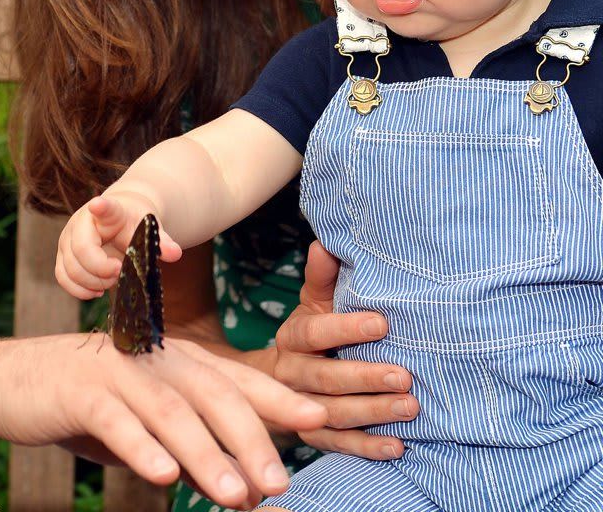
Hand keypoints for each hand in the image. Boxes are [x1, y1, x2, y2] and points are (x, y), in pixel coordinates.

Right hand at [0, 333, 324, 510]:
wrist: (8, 381)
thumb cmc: (85, 403)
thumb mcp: (144, 421)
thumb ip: (189, 445)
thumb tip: (245, 489)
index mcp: (171, 358)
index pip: (232, 377)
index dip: (275, 396)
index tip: (316, 419)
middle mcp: (150, 356)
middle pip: (211, 392)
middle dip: (250, 437)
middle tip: (280, 483)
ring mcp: (115, 369)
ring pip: (171, 410)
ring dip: (206, 454)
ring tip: (236, 494)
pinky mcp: (79, 389)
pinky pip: (116, 419)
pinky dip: (141, 448)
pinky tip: (162, 477)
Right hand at [56, 193, 181, 298]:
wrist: (118, 218)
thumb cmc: (133, 222)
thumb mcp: (148, 228)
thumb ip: (161, 241)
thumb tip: (175, 253)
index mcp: (107, 210)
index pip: (103, 208)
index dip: (101, 208)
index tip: (98, 204)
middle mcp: (80, 222)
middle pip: (82, 252)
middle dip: (102, 271)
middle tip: (120, 271)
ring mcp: (68, 239)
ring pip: (70, 268)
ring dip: (92, 283)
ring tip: (111, 281)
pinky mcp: (63, 255)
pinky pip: (62, 277)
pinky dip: (79, 290)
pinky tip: (97, 290)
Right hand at [272, 242, 417, 458]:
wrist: (279, 383)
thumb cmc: (312, 335)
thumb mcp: (313, 304)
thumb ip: (322, 278)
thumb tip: (325, 243)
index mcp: (292, 337)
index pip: (314, 333)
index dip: (345, 328)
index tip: (382, 324)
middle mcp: (291, 374)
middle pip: (325, 378)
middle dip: (365, 377)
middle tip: (405, 376)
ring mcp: (300, 408)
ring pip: (334, 414)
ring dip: (374, 412)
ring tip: (411, 407)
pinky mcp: (312, 438)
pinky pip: (339, 445)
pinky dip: (368, 447)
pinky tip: (397, 446)